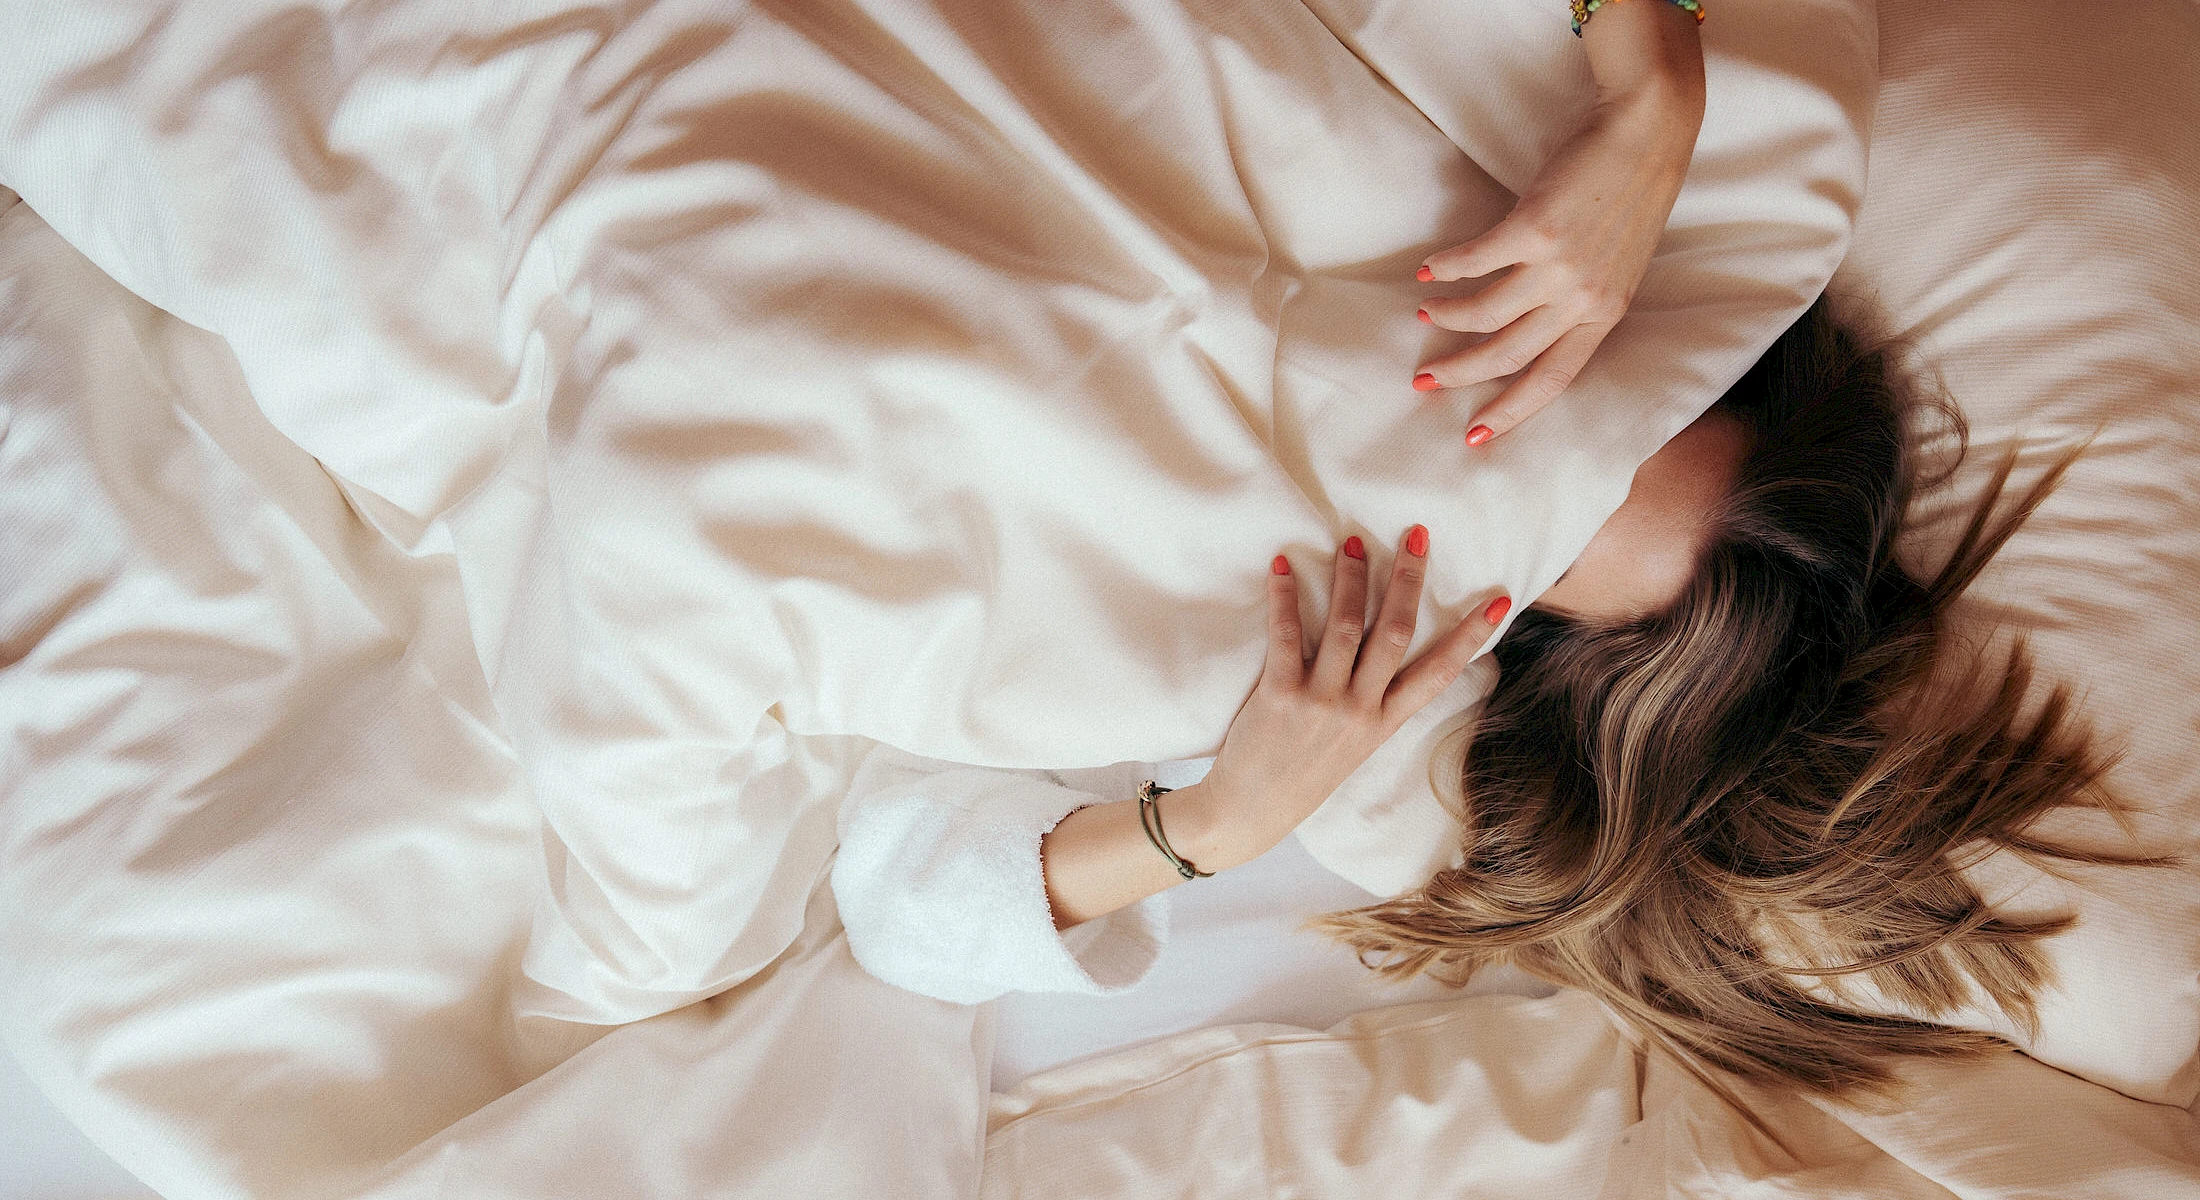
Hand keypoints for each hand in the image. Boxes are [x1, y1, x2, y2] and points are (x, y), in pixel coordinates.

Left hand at [1172, 529, 1509, 871]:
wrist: (1252, 811)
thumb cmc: (1304, 773)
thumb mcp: (1355, 745)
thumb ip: (1373, 702)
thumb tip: (1386, 650)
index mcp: (1385, 723)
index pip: (1440, 673)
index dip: (1471, 635)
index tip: (1498, 601)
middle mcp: (1360, 711)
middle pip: (1394, 634)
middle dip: (1407, 580)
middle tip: (1415, 535)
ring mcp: (1322, 703)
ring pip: (1346, 628)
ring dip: (1350, 579)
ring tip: (1352, 542)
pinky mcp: (1281, 696)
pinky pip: (1287, 636)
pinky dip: (1284, 597)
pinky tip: (1282, 566)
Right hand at [1413, 0, 1704, 443]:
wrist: (1647, 133)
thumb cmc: (1630, 195)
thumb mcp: (1616, 265)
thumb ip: (1577, 300)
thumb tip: (1522, 324)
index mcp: (1604, 315)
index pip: (1552, 380)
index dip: (1510, 412)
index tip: (1474, 435)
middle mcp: (1582, 300)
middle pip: (1508, 356)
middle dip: (1460, 374)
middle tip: (1424, 380)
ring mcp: (1559, 266)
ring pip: (1487, 314)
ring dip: (1447, 316)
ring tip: (1423, 314)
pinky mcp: (1535, 229)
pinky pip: (1476, 262)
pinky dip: (1446, 269)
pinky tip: (1428, 270)